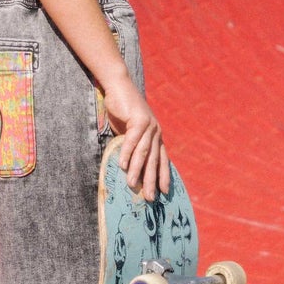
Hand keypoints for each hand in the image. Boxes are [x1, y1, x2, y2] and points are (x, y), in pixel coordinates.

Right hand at [100, 75, 171, 201]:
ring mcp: (149, 125)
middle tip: (149, 197)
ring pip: (144, 153)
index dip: (164, 176)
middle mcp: (156, 132)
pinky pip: (132, 140)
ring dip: (138, 170)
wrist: (119, 86)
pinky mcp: (139, 119)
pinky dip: (127, 154)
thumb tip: (128, 168)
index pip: (163, 159)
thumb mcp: (128, 131)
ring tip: (132, 185)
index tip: (164, 192)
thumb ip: (132, 146)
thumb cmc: (122, 110)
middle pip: (154, 160)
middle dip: (152, 180)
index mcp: (156, 136)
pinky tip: (123, 166)